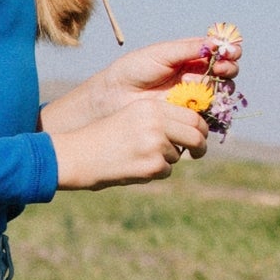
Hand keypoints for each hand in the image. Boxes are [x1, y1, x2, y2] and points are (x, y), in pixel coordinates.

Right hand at [52, 90, 210, 190]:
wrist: (79, 155)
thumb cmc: (105, 137)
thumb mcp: (132, 117)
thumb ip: (160, 120)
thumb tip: (193, 132)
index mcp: (150, 107)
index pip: (191, 116)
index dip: (200, 127)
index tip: (200, 135)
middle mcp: (155, 123)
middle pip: (195, 136)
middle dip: (200, 146)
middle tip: (198, 152)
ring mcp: (155, 145)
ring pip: (177, 156)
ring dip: (165, 160)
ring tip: (138, 157)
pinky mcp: (152, 166)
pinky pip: (166, 171)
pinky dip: (154, 172)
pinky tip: (133, 166)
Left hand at [84, 32, 230, 109]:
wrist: (116, 96)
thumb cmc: (135, 69)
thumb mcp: (162, 54)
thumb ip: (189, 49)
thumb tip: (217, 43)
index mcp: (191, 55)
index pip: (219, 51)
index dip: (229, 50)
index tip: (230, 51)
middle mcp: (197, 74)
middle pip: (226, 71)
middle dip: (228, 68)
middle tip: (220, 68)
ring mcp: (195, 94)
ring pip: (220, 91)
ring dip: (216, 86)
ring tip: (192, 84)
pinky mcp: (190, 113)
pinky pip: (209, 110)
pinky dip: (207, 105)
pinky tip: (194, 101)